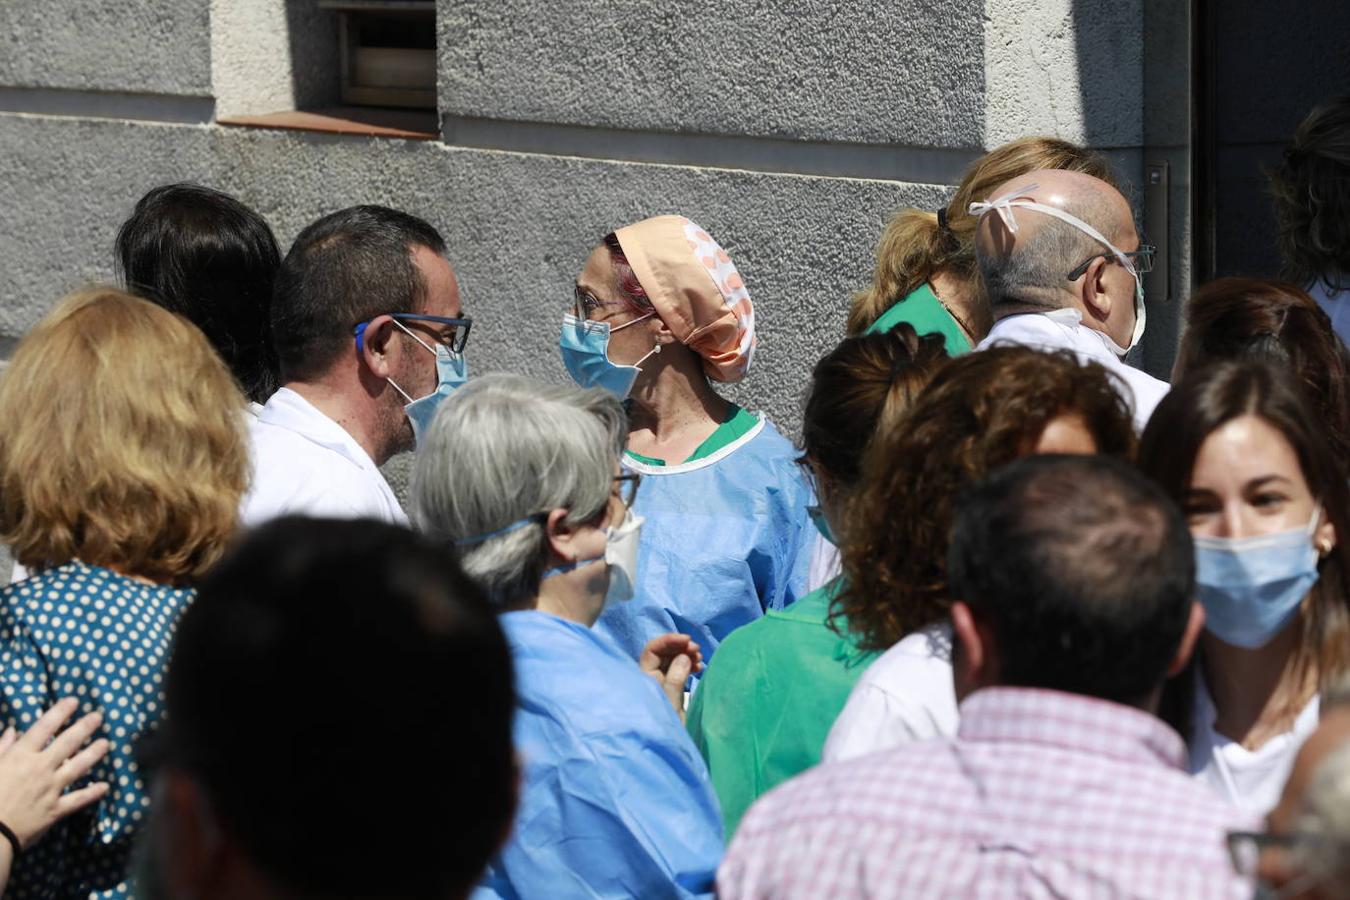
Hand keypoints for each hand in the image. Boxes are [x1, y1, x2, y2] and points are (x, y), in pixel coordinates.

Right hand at [0, 698, 109, 848]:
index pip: (44, 727)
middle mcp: (40, 768)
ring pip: (79, 767)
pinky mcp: (55, 810)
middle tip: (98, 716)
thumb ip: (1, 748)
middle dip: (85, 727)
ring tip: (106, 743)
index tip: (74, 701)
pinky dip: (92, 793)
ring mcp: (51, 789)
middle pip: (68, 743)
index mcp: (21, 756)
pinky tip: (105, 786)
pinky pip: (78, 800)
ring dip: (94, 754)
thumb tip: (12, 730)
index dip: (61, 711)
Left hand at [639, 633, 702, 719]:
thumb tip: (684, 656)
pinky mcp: (670, 689)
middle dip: (680, 647)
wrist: (667, 747)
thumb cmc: (664, 724)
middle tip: (697, 650)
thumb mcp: (671, 700)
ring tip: (700, 659)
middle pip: (663, 653)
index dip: (669, 640)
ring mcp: (660, 683)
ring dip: (686, 655)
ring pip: (671, 660)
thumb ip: (676, 676)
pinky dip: (688, 665)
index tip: (687, 640)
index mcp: (644, 677)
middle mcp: (650, 677)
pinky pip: (678, 670)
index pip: (652, 649)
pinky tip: (699, 667)